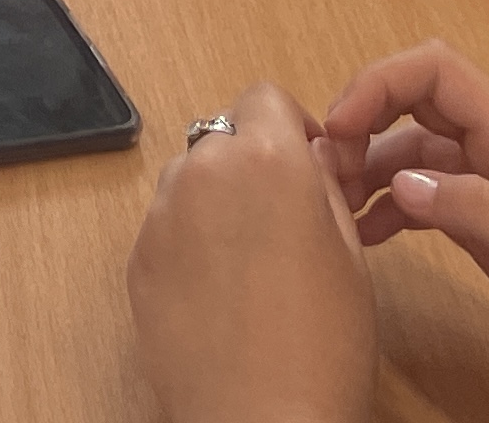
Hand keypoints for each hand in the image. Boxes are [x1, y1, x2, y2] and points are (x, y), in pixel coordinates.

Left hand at [128, 88, 375, 422]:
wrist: (260, 421)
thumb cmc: (325, 345)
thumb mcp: (351, 254)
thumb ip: (323, 187)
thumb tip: (311, 155)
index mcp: (266, 158)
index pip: (266, 97)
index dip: (292, 127)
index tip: (310, 165)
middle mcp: (203, 169)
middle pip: (224, 136)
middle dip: (253, 162)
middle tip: (285, 219)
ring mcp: (161, 214)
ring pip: (190, 178)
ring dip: (217, 198)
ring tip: (251, 262)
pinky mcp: (137, 257)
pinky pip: (167, 225)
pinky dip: (190, 241)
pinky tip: (220, 292)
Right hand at [321, 42, 488, 422]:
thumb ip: (480, 211)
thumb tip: (397, 177)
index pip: (439, 71)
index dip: (379, 82)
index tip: (336, 129)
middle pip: (419, 104)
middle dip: (364, 119)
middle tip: (325, 174)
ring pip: (418, 154)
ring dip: (371, 166)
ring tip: (335, 208)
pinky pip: (431, 202)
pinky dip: (392, 207)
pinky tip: (370, 236)